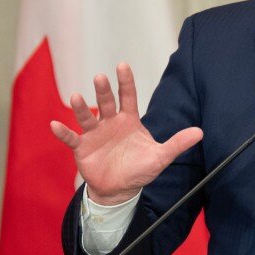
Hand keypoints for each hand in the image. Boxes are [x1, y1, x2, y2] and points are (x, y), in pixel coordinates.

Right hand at [50, 63, 201, 204]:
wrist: (120, 189)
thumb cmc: (140, 169)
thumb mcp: (160, 157)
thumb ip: (177, 143)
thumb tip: (200, 132)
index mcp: (129, 120)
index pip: (128, 96)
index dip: (126, 82)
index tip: (122, 65)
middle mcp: (111, 122)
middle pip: (106, 103)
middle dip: (103, 90)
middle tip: (100, 77)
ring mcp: (95, 134)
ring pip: (87, 117)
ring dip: (80, 108)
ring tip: (75, 97)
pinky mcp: (82, 148)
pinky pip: (71, 138)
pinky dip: (63, 132)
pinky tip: (55, 125)